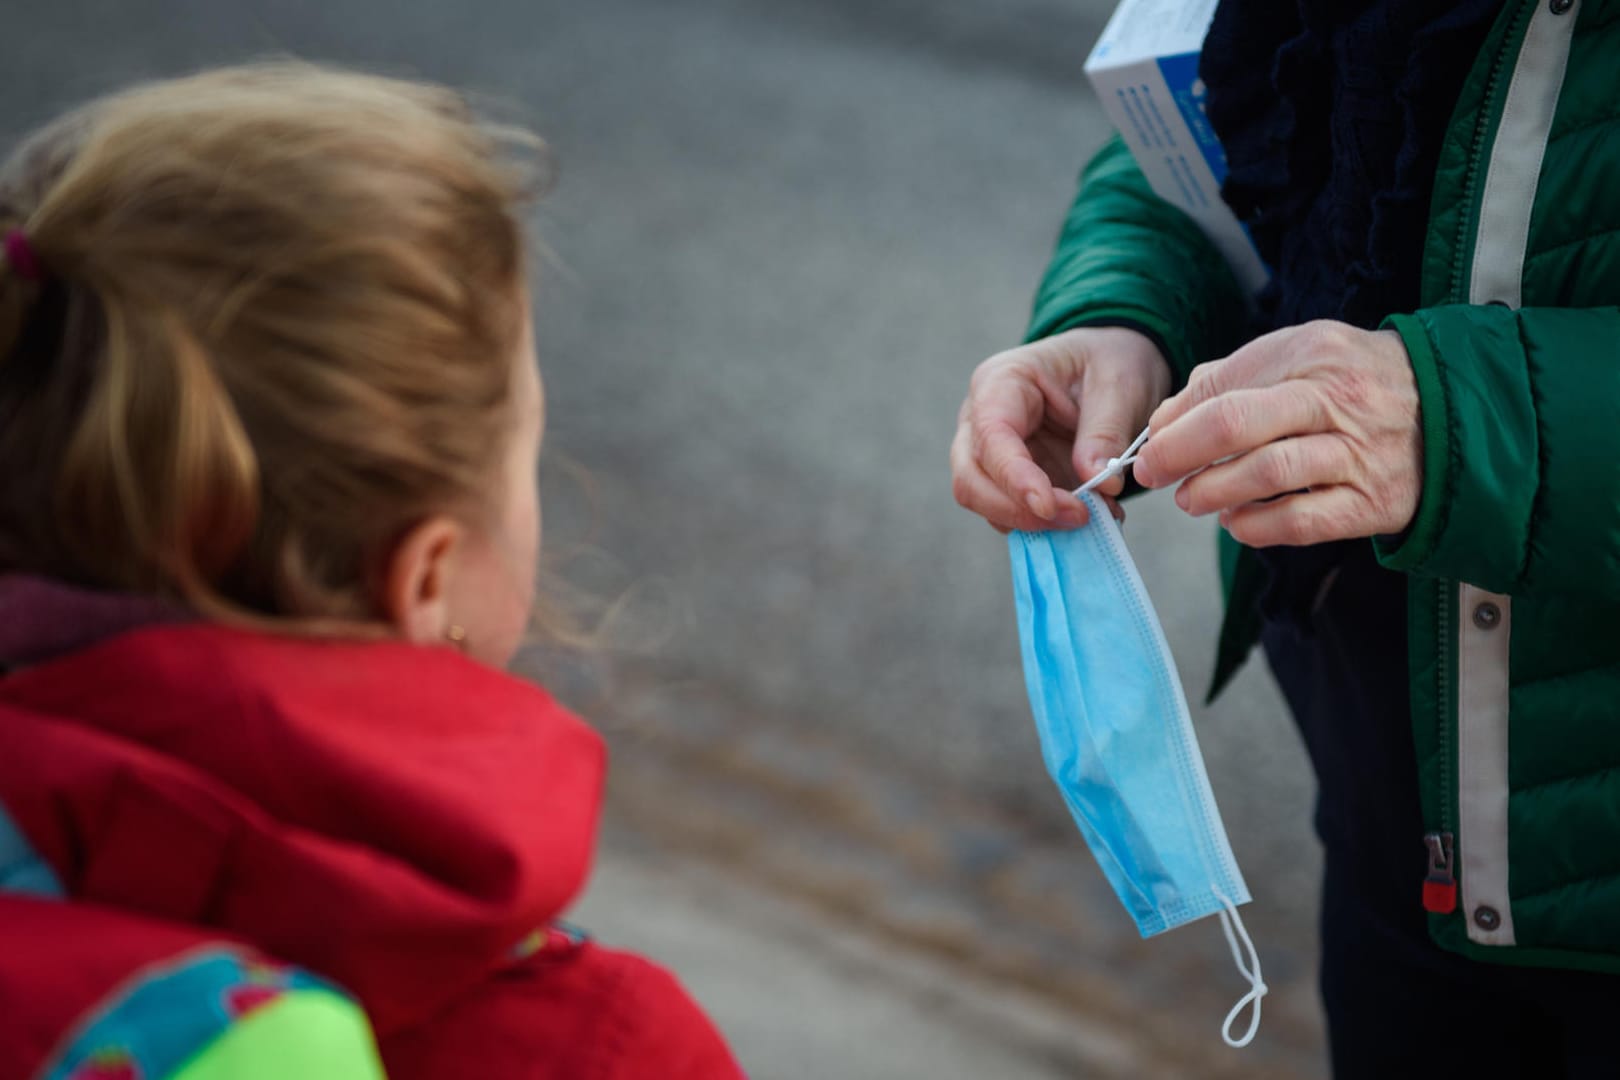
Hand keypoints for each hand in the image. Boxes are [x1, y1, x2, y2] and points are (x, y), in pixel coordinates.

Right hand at [951, 326, 1170, 530]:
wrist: (1111, 365)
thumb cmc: (1109, 361)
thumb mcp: (1120, 384)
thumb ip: (1105, 432)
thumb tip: (1099, 483)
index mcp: (1002, 382)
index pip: (991, 436)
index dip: (1014, 477)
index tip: (1050, 507)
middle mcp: (981, 419)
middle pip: (970, 478)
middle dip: (1017, 509)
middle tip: (1078, 518)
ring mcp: (989, 453)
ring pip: (984, 502)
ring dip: (1033, 522)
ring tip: (1093, 518)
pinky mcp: (1009, 480)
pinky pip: (1012, 512)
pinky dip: (1046, 525)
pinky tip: (1088, 518)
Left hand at [1133, 320, 1421, 546]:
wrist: (1453, 410)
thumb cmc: (1354, 383)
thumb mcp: (1299, 356)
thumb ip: (1231, 380)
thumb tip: (1164, 420)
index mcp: (1311, 354)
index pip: (1223, 387)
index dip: (1175, 422)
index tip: (1150, 447)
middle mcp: (1337, 399)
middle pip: (1236, 425)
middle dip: (1180, 454)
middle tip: (1153, 474)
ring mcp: (1359, 452)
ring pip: (1266, 473)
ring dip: (1213, 491)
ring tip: (1191, 500)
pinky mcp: (1373, 502)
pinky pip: (1303, 521)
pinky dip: (1257, 525)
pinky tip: (1235, 522)